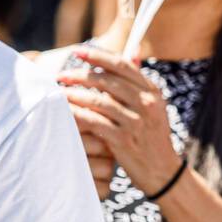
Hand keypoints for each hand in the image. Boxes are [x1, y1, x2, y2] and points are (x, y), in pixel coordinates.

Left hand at [58, 47, 181, 196]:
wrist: (162, 171)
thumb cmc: (151, 136)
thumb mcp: (153, 106)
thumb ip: (139, 82)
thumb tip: (134, 50)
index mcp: (153, 92)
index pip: (123, 65)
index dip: (98, 56)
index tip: (78, 52)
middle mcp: (147, 104)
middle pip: (108, 81)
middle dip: (81, 75)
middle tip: (62, 75)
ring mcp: (136, 122)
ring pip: (99, 101)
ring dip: (76, 95)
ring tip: (60, 93)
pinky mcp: (123, 140)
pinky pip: (94, 122)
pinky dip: (78, 115)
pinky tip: (66, 112)